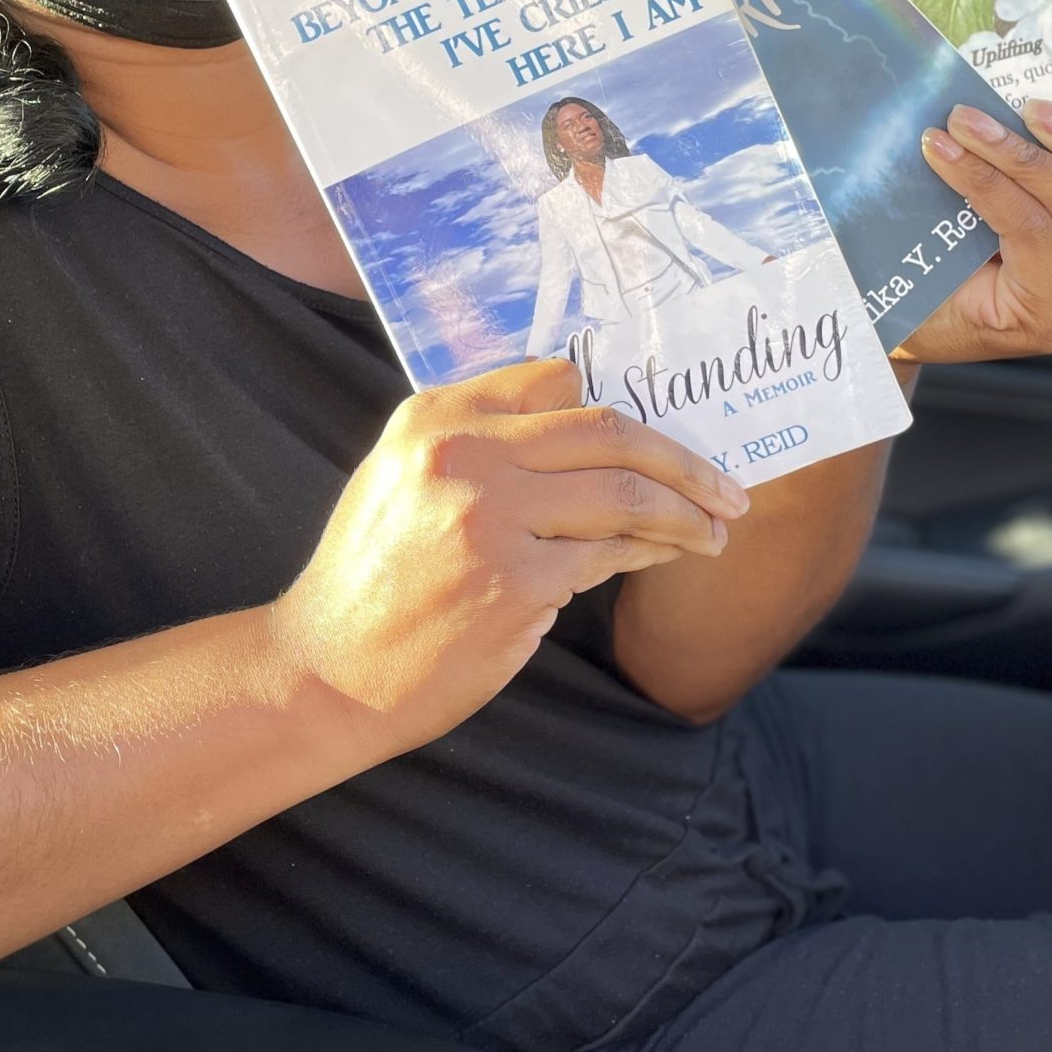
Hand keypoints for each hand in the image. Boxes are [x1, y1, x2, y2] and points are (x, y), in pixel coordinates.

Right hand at [270, 360, 746, 753]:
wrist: (325, 672)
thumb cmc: (373, 577)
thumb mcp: (403, 478)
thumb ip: (480, 440)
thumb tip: (588, 422)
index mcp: (433, 417)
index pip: (555, 379)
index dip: (624, 399)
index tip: (668, 424)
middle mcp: (461, 454)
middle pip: (607, 432)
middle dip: (682, 460)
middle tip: (727, 487)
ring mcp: (489, 519)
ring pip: (623, 494)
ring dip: (684, 512)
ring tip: (714, 529)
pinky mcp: (515, 584)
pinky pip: (608, 556)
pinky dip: (649, 553)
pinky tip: (668, 557)